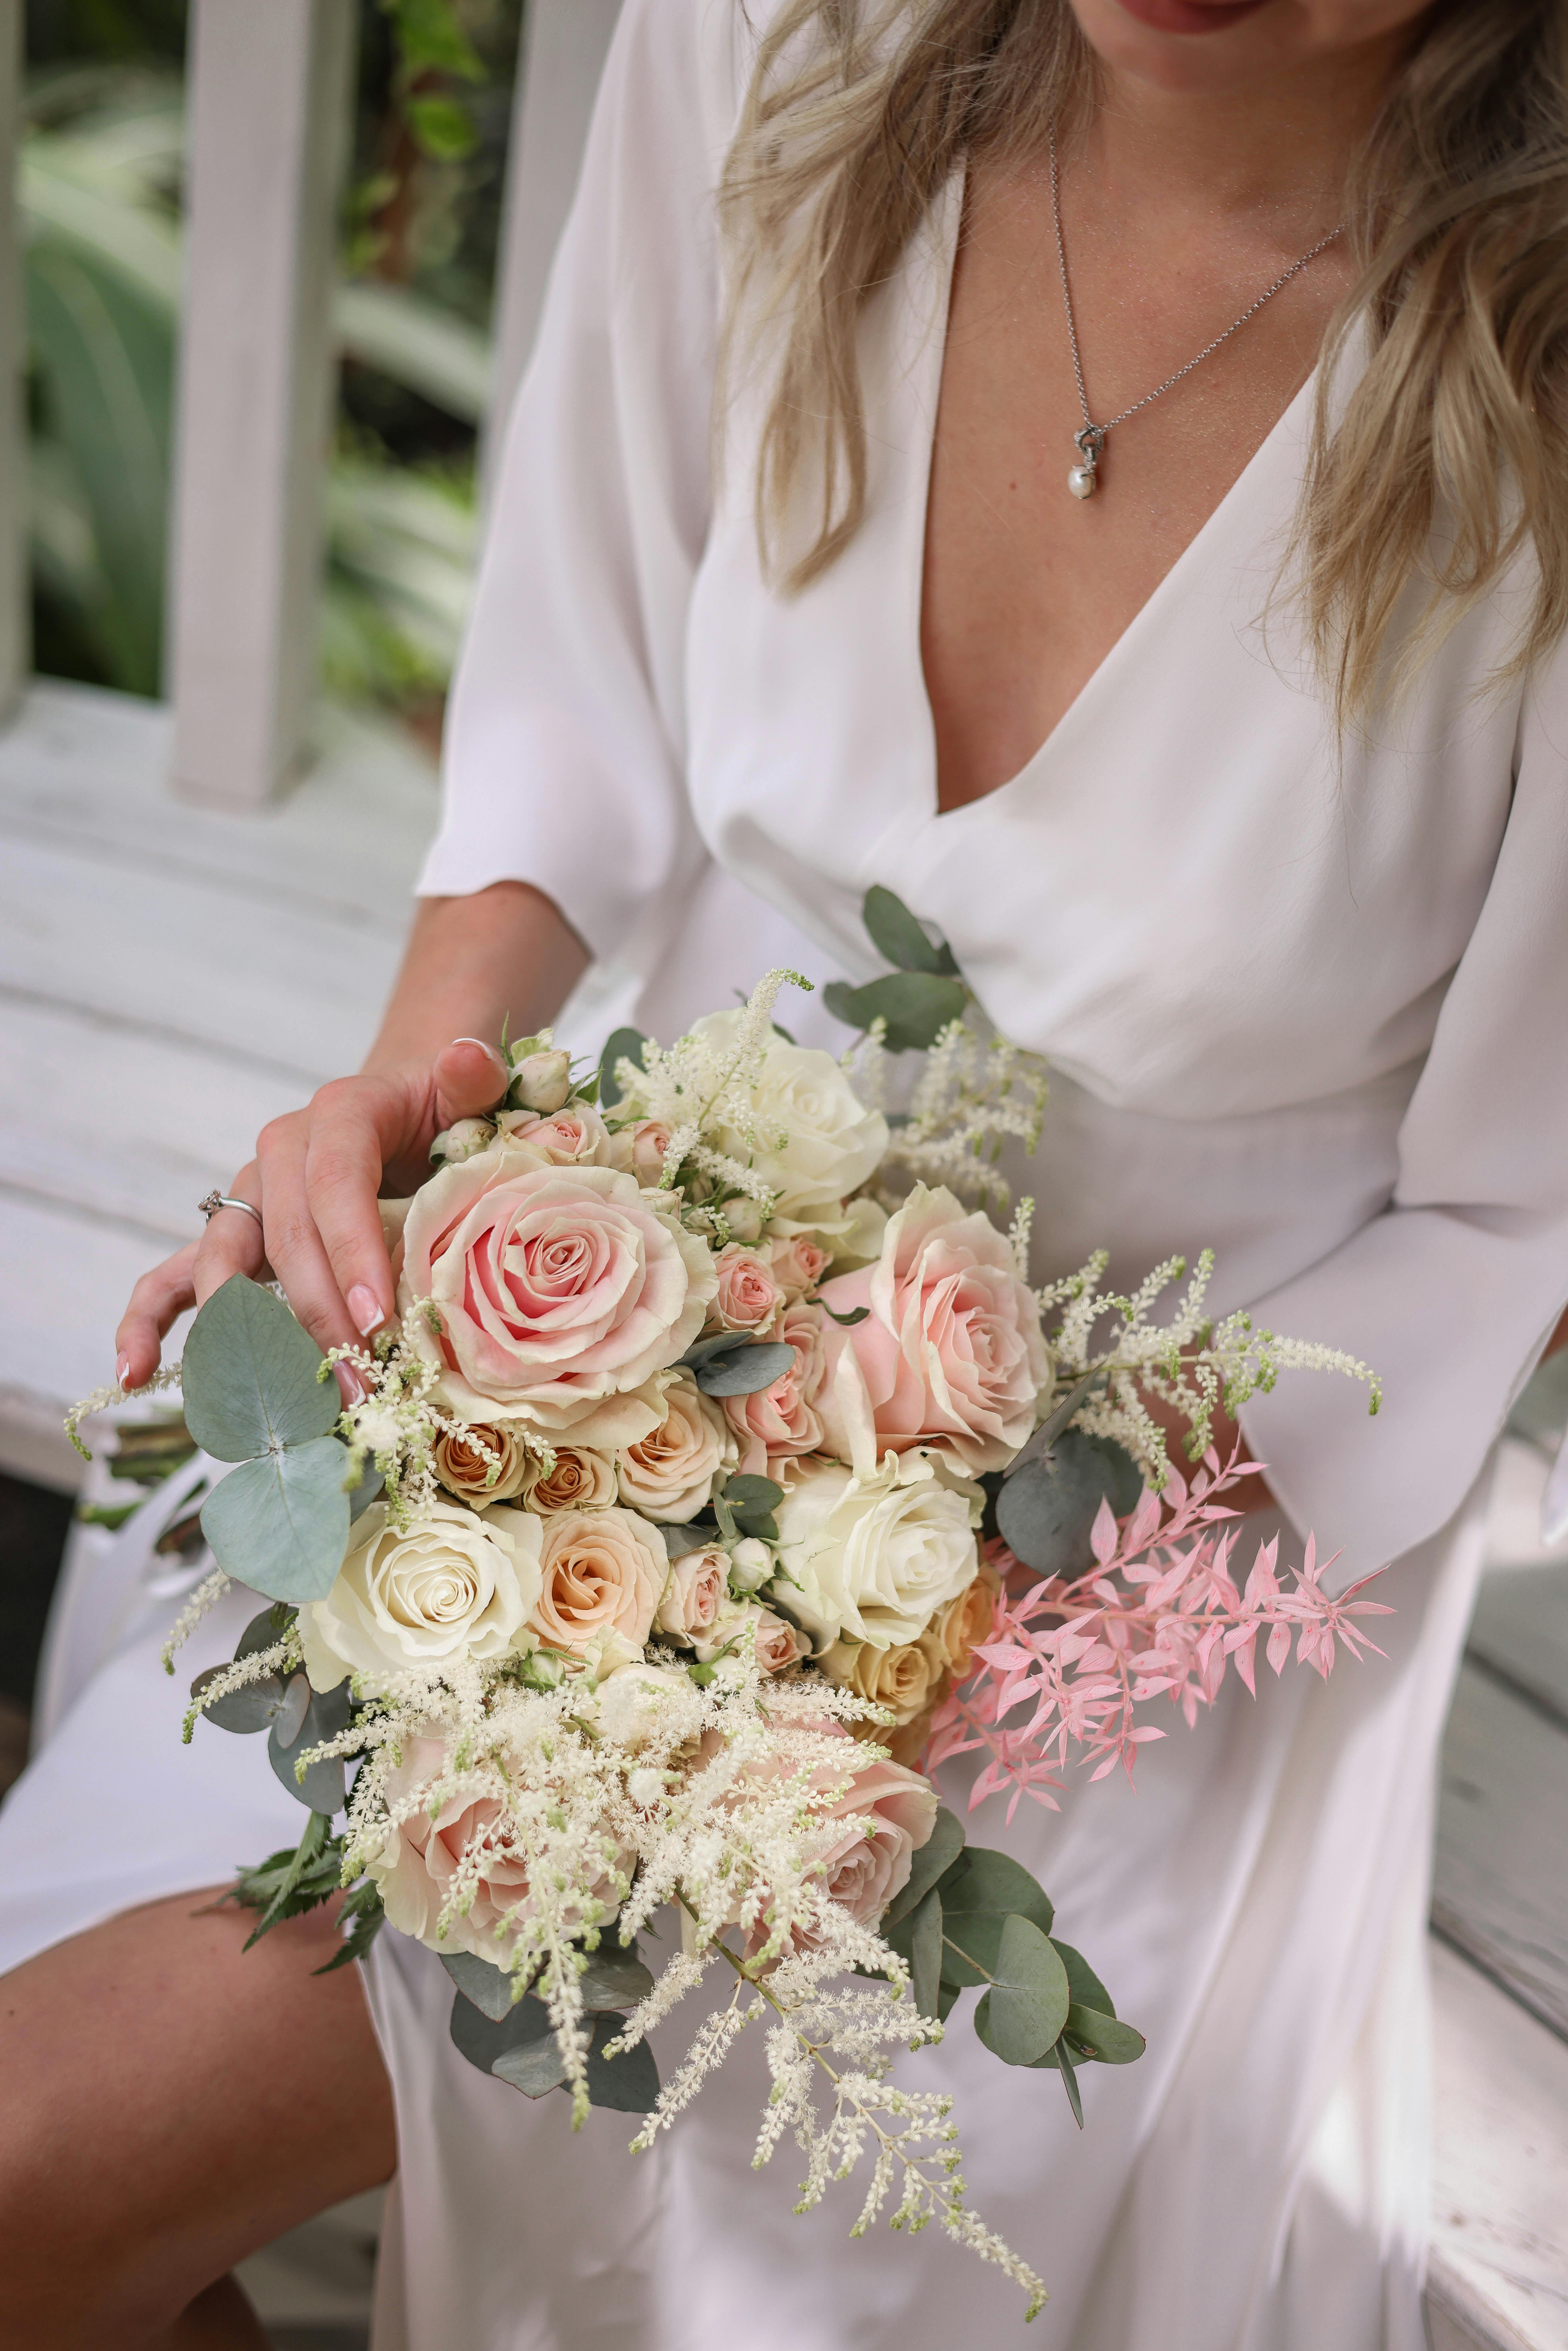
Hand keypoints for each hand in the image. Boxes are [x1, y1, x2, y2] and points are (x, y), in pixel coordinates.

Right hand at [115, 1038, 509, 1393]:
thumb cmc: (444, 1117)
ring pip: (226, 1263)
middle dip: (320, 1317)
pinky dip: (149, 1321)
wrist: (410, 1114)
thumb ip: (471, 1078)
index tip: (377, 1318)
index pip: (336, 1183)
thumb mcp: (468, 1093)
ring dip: (251, 1336)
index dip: (352, 1251)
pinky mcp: (234, 1239)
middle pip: (287, 1238)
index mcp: (340, 1115)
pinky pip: (174, 1277)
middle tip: (359, 1383)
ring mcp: (250, 1198)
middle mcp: (282, 1153)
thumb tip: (465, 1059)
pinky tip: (133, 1372)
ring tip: (284, 1398)